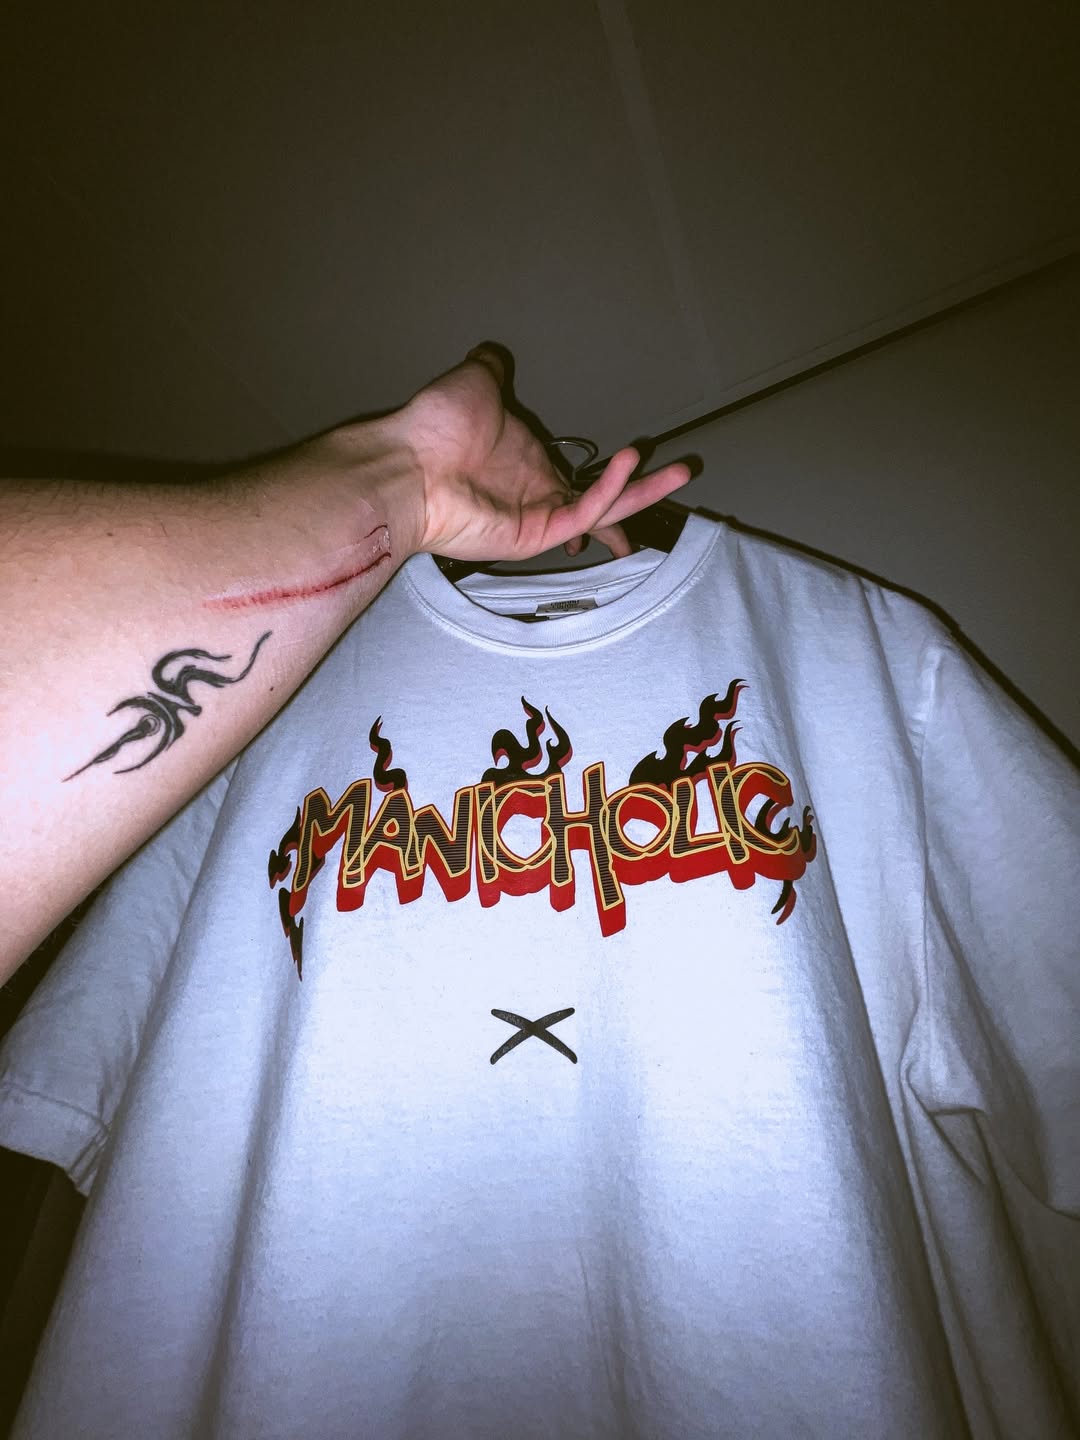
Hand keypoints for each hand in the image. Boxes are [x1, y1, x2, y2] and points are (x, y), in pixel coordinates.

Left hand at [386, 344, 690, 561]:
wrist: (408, 464)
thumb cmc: (433, 428)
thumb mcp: (474, 382)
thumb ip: (493, 370)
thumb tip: (494, 354)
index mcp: (526, 463)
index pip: (577, 474)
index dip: (609, 473)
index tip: (639, 460)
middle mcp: (535, 492)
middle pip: (602, 497)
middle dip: (643, 489)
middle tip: (681, 473)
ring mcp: (537, 515)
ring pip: (602, 509)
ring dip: (641, 493)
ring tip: (678, 474)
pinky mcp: (535, 533)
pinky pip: (582, 512)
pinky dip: (609, 491)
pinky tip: (632, 464)